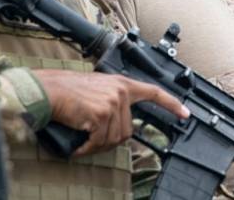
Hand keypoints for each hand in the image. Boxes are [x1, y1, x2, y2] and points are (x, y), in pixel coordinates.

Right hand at [33, 70, 188, 156]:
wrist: (49, 90)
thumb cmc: (66, 90)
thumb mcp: (97, 88)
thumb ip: (113, 99)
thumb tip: (119, 124)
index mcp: (121, 83)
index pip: (153, 92)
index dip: (171, 104)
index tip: (185, 114)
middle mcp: (120, 91)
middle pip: (127, 130)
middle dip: (109, 139)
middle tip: (91, 137)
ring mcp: (112, 103)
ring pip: (113, 139)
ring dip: (97, 145)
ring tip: (82, 137)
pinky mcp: (101, 115)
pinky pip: (99, 142)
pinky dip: (87, 148)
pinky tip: (78, 145)